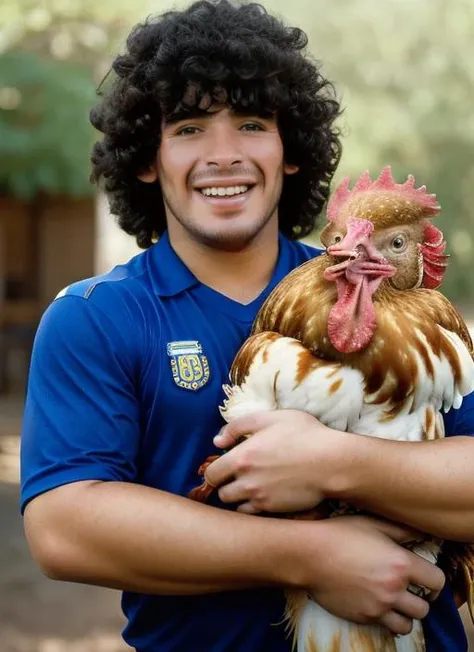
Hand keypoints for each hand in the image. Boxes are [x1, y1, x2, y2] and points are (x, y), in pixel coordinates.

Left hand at [206, 410, 344, 513]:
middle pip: (221, 493)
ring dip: (239, 499)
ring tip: (251, 488)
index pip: (212, 474)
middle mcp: (246, 482)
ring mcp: (260, 499)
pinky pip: (253, 515)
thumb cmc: (304, 434)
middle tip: (238, 477)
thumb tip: (217, 441)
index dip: (215, 471)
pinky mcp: (274, 511)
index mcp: (241, 457)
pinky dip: (254, 508)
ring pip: (235, 507)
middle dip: (226, 486)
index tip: (224, 468)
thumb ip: (238, 426)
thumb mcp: (270, 417)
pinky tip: (265, 497)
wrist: (332, 463)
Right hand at [294, 515, 444, 634]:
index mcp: (400, 563)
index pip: (436, 581)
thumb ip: (401, 530)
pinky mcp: (364, 617)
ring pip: (408, 623)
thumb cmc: (339, 534)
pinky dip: (387, 619)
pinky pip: (387, 627)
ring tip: (397, 601)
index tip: (426, 577)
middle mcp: (393, 588)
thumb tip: (421, 533)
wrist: (309, 555)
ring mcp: (378, 606)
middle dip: (422, 599)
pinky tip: (380, 605)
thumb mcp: (372, 523)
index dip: (434, 580)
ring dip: (406, 613)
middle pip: (425, 607)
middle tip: (412, 590)